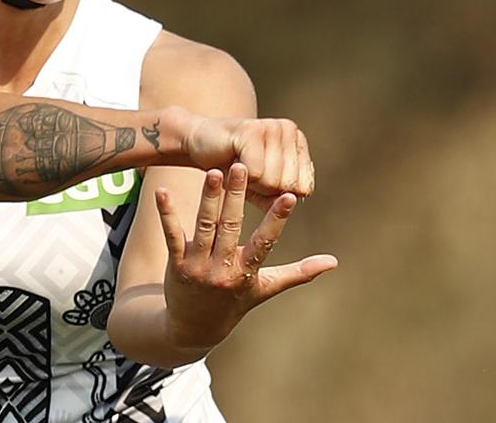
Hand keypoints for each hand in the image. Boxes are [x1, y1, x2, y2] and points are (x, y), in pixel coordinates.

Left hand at [155, 162, 337, 350]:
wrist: (192, 328)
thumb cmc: (234, 302)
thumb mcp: (266, 288)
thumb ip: (298, 272)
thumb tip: (333, 261)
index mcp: (247, 272)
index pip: (266, 242)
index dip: (277, 219)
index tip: (288, 196)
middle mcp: (222, 269)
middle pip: (231, 227)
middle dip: (236, 197)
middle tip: (242, 166)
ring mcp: (197, 266)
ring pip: (203, 226)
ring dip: (207, 199)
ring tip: (212, 171)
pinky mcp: (175, 263)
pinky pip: (170, 235)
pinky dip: (166, 213)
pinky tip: (161, 191)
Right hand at [182, 115, 315, 206]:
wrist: (199, 144)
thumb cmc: (233, 167)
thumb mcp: (261, 186)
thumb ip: (279, 197)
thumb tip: (291, 203)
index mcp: (297, 140)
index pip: (304, 185)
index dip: (280, 193)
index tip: (262, 180)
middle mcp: (288, 129)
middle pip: (289, 184)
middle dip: (265, 189)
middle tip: (248, 173)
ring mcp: (271, 126)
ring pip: (273, 180)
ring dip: (251, 183)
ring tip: (240, 167)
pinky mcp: (251, 130)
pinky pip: (256, 173)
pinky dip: (240, 178)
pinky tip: (232, 162)